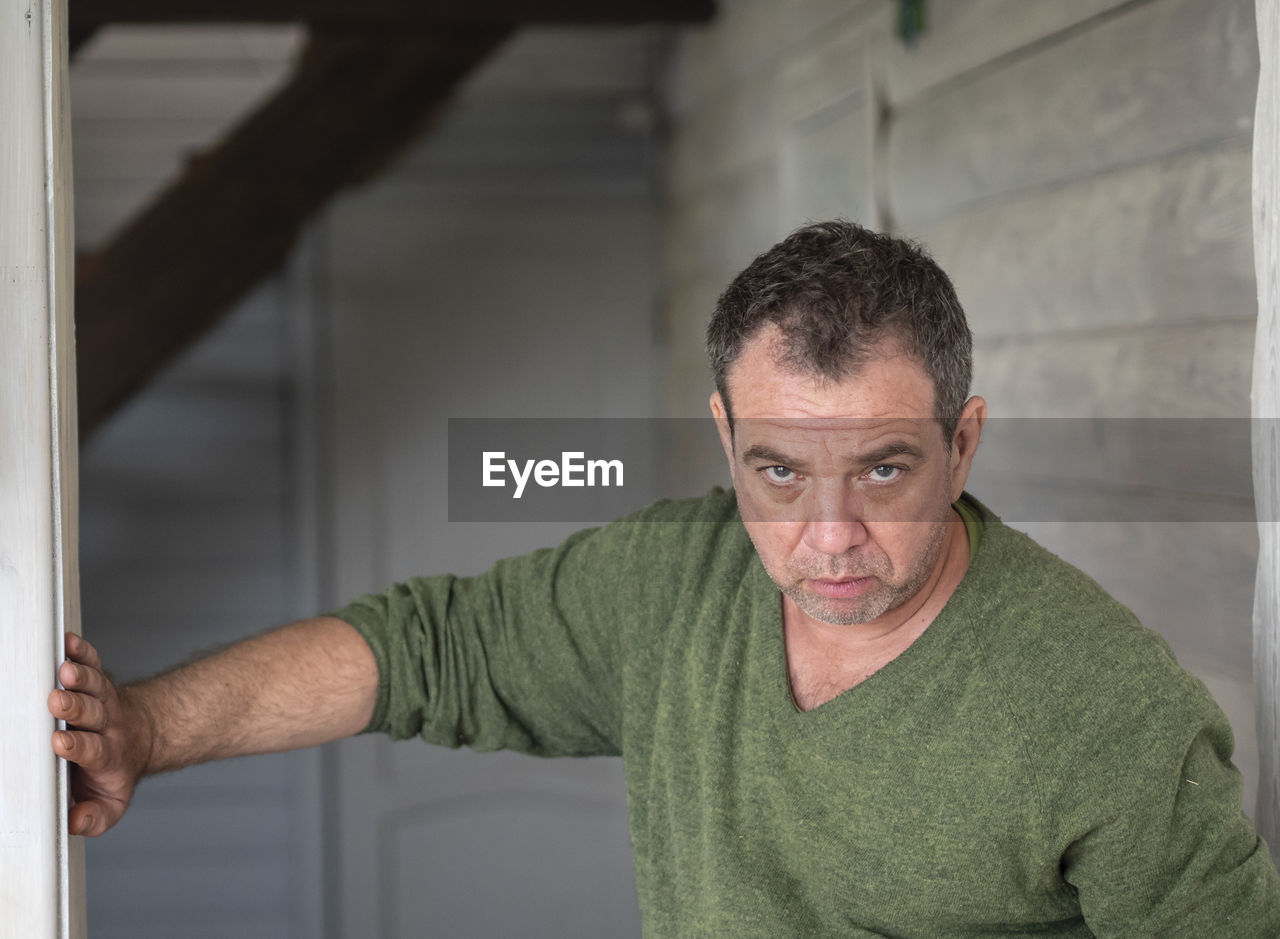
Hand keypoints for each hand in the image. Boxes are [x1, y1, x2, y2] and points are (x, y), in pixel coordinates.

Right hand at [48, 633, 152, 836]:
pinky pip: (93, 663)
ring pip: (94, 686)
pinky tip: (70, 641)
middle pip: (92, 714)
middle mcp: (105, 725)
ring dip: (80, 677)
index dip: (77, 746)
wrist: (142, 738)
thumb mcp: (110, 805)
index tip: (61, 742)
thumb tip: (76, 820)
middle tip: (58, 702)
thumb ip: (95, 817)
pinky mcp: (97, 681)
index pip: (92, 750)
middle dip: (75, 708)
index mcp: (105, 755)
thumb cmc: (113, 772)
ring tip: (66, 669)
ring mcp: (102, 701)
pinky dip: (82, 651)